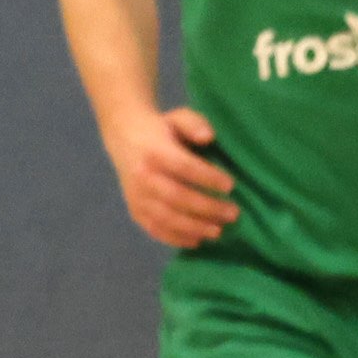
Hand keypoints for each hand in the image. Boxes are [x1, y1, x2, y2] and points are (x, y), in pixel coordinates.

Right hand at [103, 106, 239, 247]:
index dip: (208, 178)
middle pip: (176, 197)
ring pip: (165, 217)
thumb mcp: (178, 117)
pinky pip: (154, 229)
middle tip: (233, 213)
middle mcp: (142, 177)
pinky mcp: (135, 211)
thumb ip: (194, 123)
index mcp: (154, 152)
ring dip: (194, 227)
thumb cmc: (161, 129)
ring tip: (218, 231)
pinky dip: (176, 238)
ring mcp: (136, 197)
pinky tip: (197, 240)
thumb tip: (208, 137)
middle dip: (207, 208)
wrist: (124, 138)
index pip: (184, 167)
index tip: (231, 185)